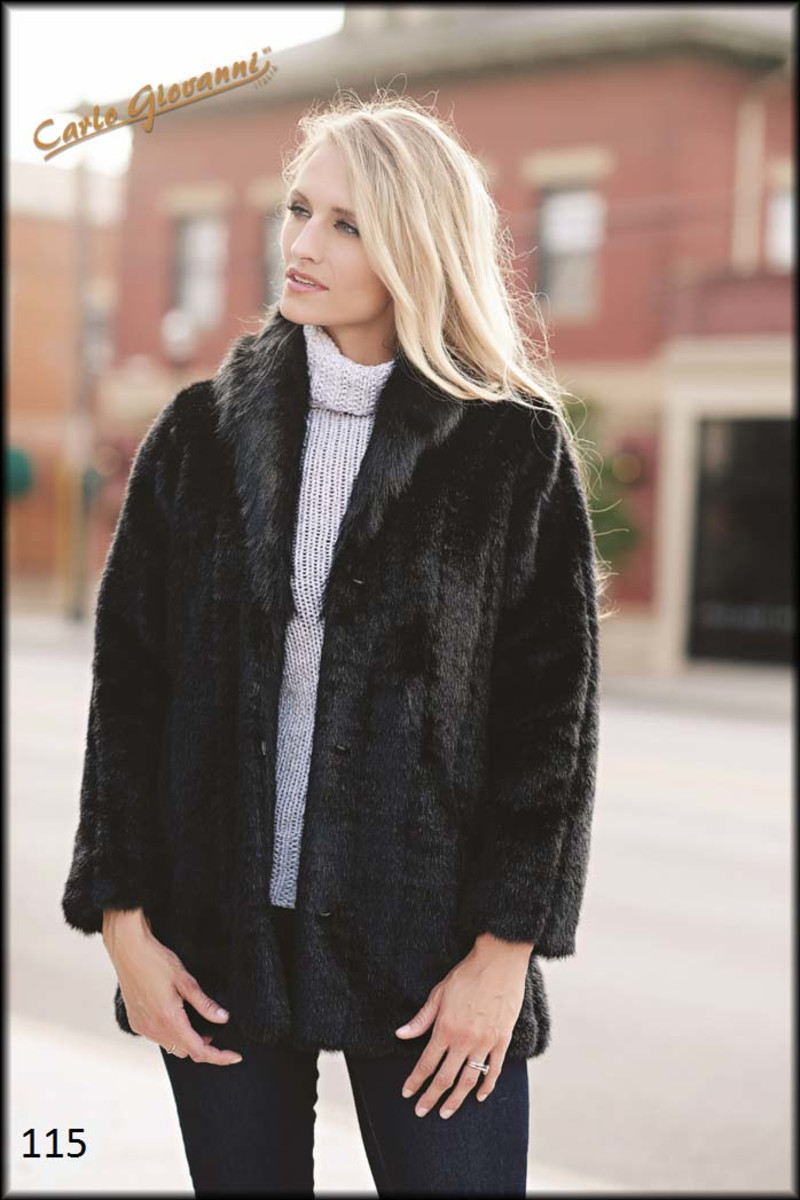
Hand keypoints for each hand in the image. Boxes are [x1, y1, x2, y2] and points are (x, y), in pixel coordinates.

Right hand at [103, 910, 242, 1065]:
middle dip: (203, 1047)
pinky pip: (158, 1038)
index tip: (234, 1056)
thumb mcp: (186, 980)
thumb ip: (204, 1004)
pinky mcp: (136, 1023)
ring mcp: (143, 1027)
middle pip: (185, 1051)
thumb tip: (222, 1018)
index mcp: (169, 1019)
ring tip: (197, 1024)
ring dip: (186, 1041)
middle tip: (214, 1032)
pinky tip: (177, 1018)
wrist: (128, 951)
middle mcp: (154, 1028)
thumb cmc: (156, 961)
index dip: (219, 1056)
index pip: (198, 1050)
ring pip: (171, 1047)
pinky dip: (171, 1034)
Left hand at [395, 935, 529, 1118]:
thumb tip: (400, 1034)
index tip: (407, 1094)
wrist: (499, 962)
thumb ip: (421, 1019)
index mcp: (445, 1029)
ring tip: (446, 1112)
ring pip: (468, 1080)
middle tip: (421, 1111)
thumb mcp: (439, 994)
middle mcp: (464, 1041)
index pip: (426, 1064)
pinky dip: (486, 1087)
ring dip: (456, 1100)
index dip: (415, 1081)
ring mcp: (485, 1043)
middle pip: (445, 1078)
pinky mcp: (501, 1040)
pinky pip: (494, 1070)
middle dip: (431, 1097)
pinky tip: (479, 1097)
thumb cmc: (467, 975)